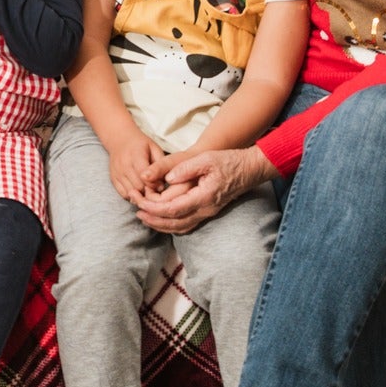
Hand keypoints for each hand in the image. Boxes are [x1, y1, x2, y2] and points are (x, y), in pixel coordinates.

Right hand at [107, 132, 166, 204]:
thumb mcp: (154, 148)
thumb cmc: (141, 144)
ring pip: (130, 192)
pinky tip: (138, 191)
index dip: (154, 184)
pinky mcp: (113, 178)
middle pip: (138, 186)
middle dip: (149, 191)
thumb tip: (163, 182)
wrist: (120, 139)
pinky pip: (123, 194)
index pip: (145, 176)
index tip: (160, 184)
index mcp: (136, 155)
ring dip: (141, 195)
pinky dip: (132, 196)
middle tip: (155, 190)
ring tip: (147, 191)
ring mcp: (117, 172)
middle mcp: (124, 165)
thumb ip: (160, 164)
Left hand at [137, 146, 276, 233]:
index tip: (139, 203)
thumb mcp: (206, 159)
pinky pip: (187, 225)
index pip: (173, 209)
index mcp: (203, 197)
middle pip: (175, 223)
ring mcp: (208, 213)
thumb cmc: (228, 161)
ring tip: (144, 217)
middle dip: (153, 220)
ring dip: (161, 225)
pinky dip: (172, 225)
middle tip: (136, 212)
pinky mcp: (208, 212)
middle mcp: (205, 209)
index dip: (153, 208)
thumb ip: (187, 169)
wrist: (249, 169)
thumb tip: (169, 178)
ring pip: (181, 227)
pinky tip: (162, 219)